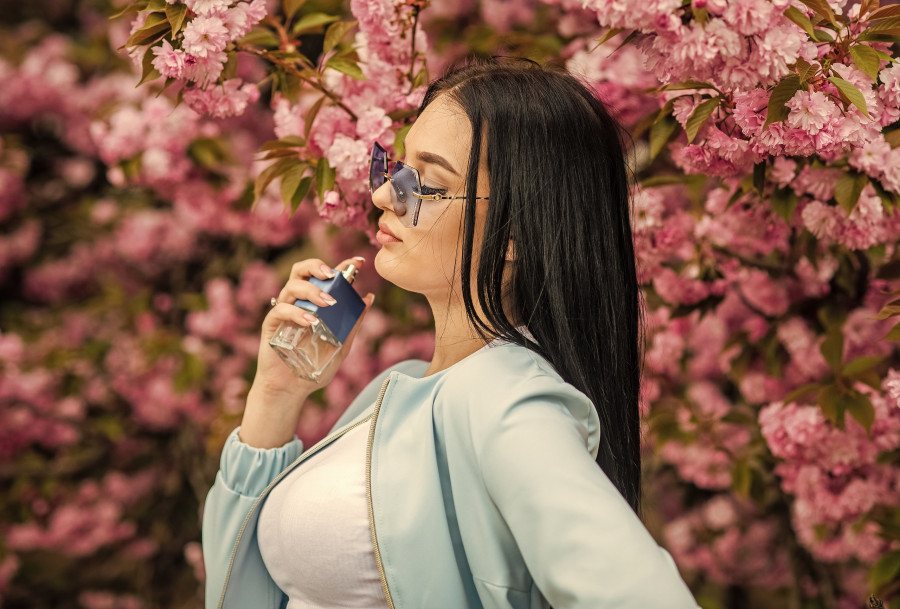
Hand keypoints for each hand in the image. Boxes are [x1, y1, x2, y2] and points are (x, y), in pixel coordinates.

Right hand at [240, 256, 373, 447]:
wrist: (292, 390)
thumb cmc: (315, 367)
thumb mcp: (342, 345)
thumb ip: (353, 322)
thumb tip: (369, 297)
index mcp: (315, 303)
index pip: (325, 276)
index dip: (341, 265)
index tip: (359, 261)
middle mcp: (298, 302)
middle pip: (301, 271)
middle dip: (317, 266)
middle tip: (332, 274)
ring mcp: (284, 312)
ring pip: (291, 286)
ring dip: (312, 291)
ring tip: (329, 302)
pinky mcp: (271, 325)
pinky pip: (280, 310)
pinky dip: (297, 312)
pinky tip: (311, 320)